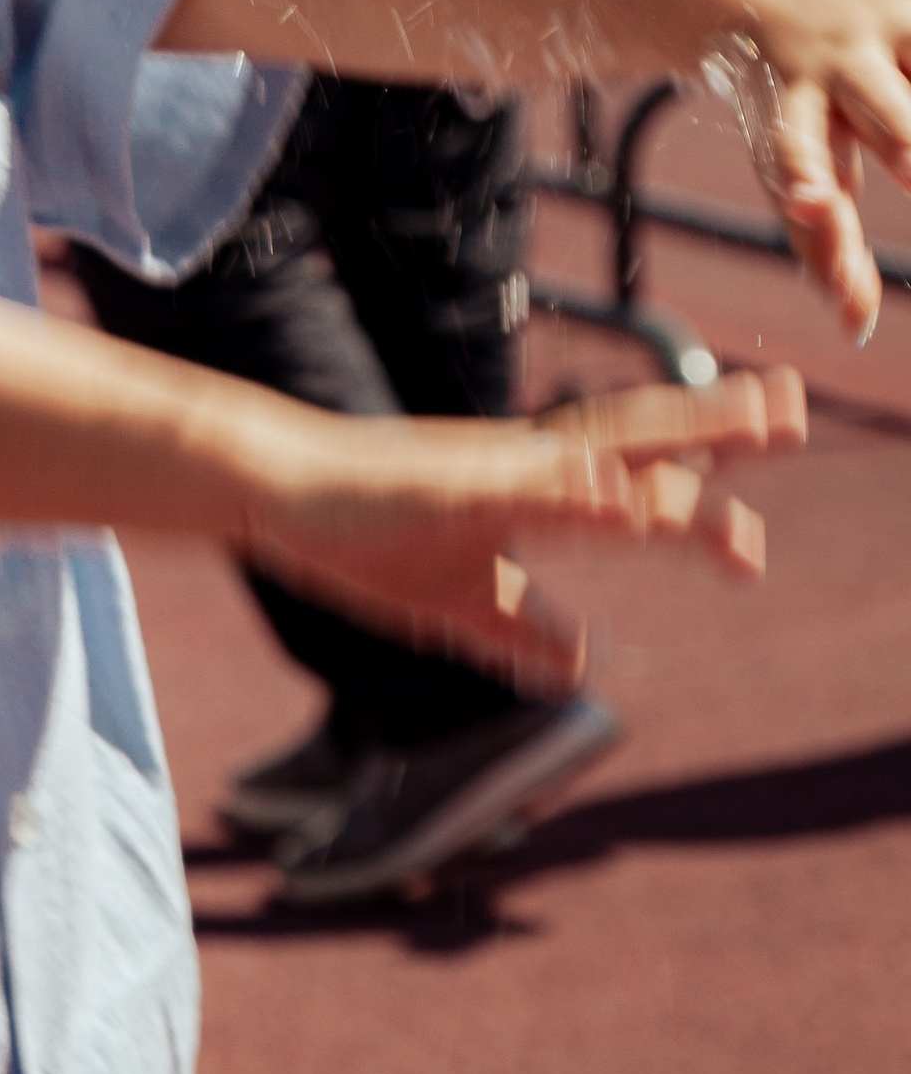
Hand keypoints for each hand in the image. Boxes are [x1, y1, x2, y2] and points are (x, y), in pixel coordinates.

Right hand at [242, 370, 804, 698]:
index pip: (632, 473)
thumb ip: (525, 628)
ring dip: (680, 433)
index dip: (700, 480)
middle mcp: (525, 464)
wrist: (278, 491)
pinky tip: (625, 495)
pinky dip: (580, 493)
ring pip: (601, 445)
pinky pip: (526, 492)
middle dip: (719, 426)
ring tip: (751, 420)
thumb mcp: (461, 604)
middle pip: (638, 437)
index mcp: (532, 486)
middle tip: (796, 408)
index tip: (761, 510)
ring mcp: (492, 470)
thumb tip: (583, 665)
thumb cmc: (365, 535)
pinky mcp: (449, 490)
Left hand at [703, 0, 910, 341]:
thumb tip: (854, 325)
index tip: (809, 203)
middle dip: (905, 138)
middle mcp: (836, 60)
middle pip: (880, 106)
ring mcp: (885, 21)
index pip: (796, 147)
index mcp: (792, 103)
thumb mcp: (792, 162)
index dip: (804, 175)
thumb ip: (823, 242)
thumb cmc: (793, 103)